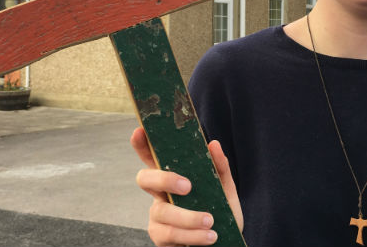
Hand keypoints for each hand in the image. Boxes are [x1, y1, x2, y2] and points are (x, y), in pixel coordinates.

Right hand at [130, 127, 243, 245]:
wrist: (226, 243)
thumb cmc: (222, 214)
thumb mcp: (225, 190)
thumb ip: (220, 169)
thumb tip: (213, 144)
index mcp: (173, 178)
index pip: (153, 158)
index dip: (142, 145)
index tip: (140, 131)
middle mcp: (160, 195)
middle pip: (144, 179)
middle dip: (164, 180)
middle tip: (187, 186)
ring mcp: (157, 217)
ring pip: (162, 211)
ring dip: (188, 217)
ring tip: (211, 221)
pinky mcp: (160, 238)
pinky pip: (170, 234)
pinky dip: (192, 236)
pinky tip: (209, 236)